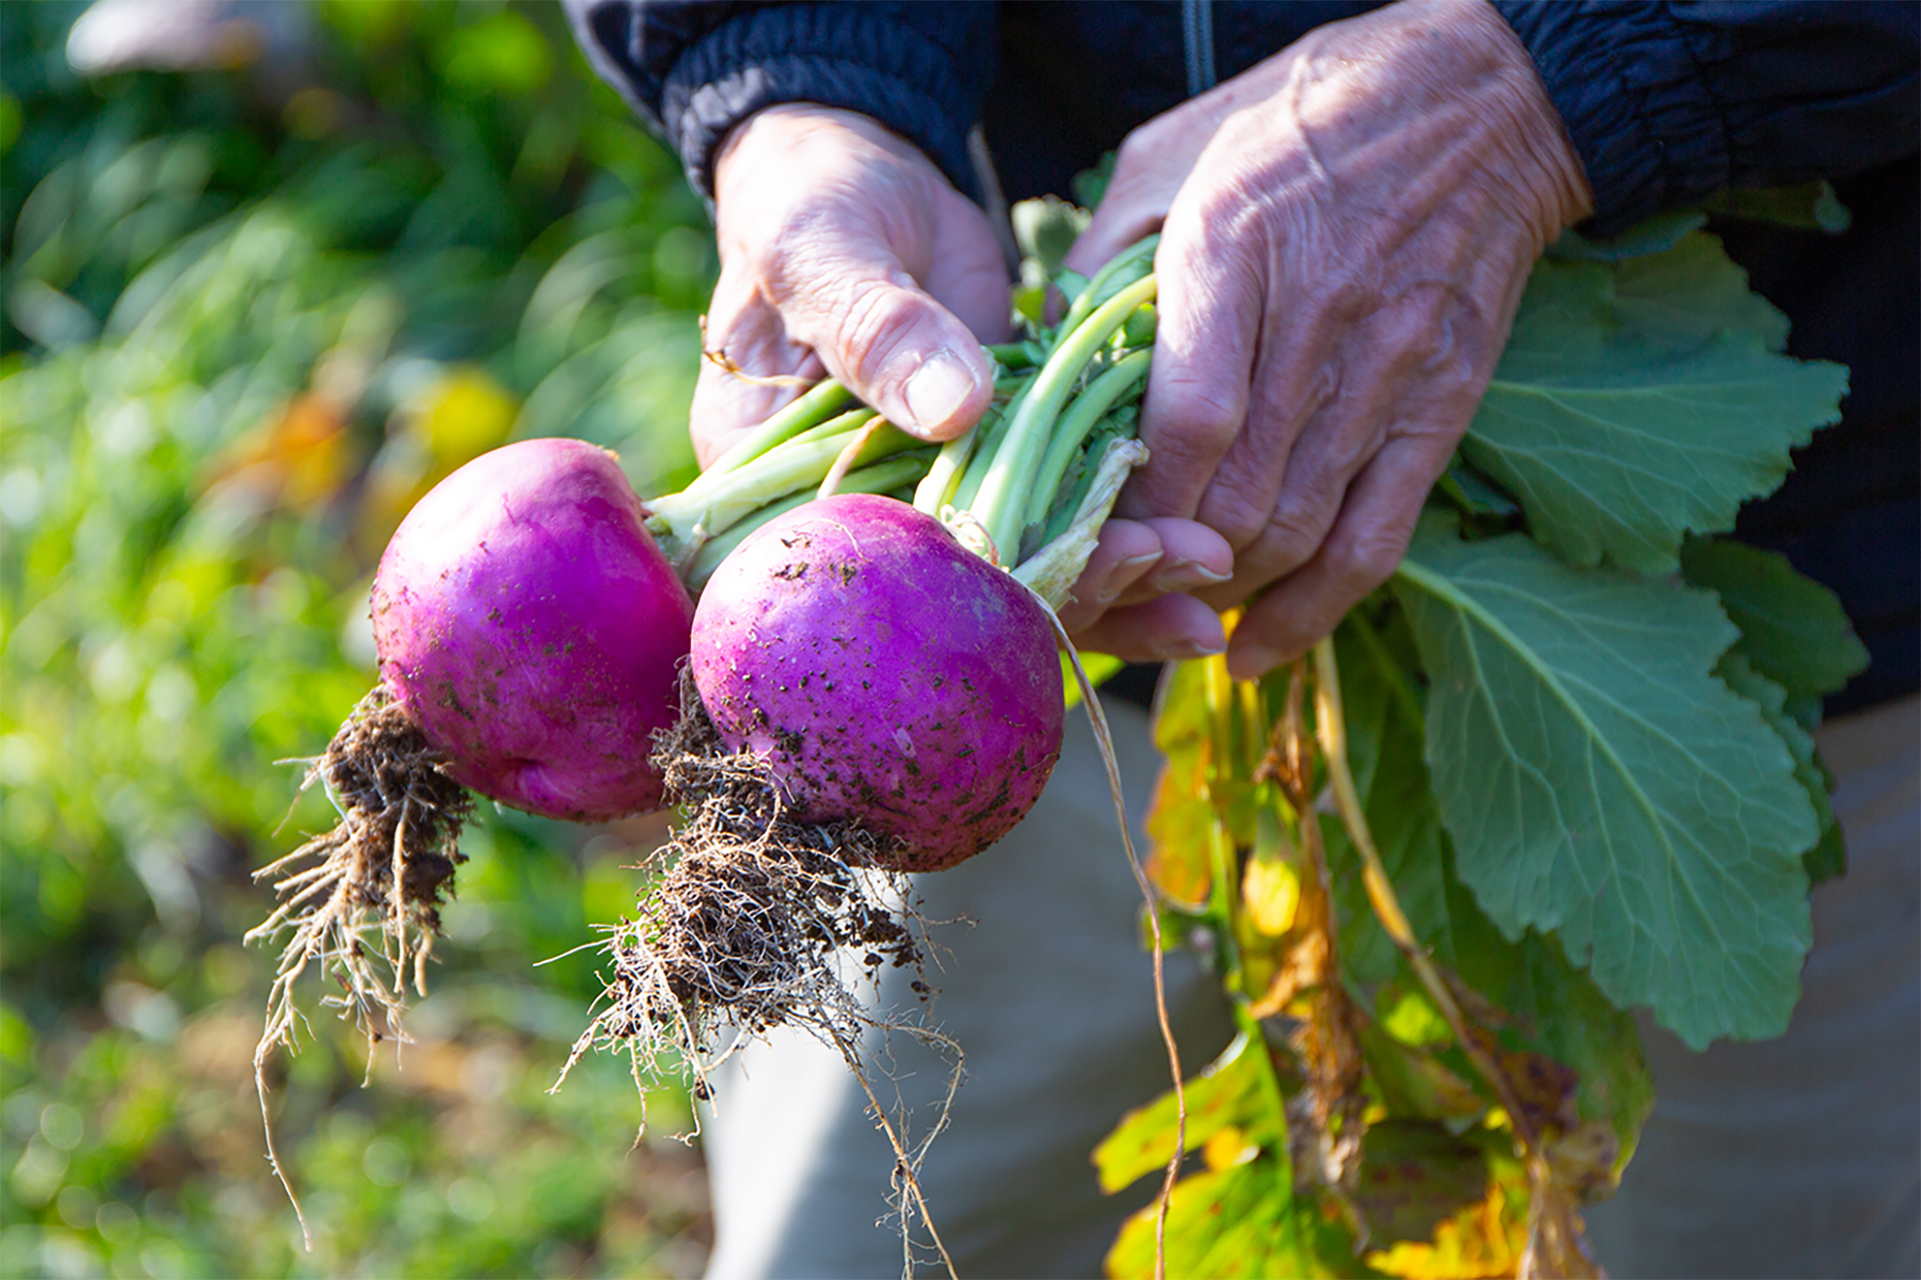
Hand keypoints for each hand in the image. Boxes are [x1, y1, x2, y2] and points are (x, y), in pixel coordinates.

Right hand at [701, 105, 1233, 661]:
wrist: (855, 176)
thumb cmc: (807, 205)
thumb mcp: (822, 252)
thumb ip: (877, 326)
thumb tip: (955, 410)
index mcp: (778, 497)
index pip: (866, 581)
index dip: (956, 594)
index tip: (1045, 579)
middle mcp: (860, 523)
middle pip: (962, 596)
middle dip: (1070, 591)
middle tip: (1167, 561)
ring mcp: (935, 504)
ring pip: (1026, 575)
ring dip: (1119, 582)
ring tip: (1207, 568)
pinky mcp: (1000, 473)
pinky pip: (1062, 522)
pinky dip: (1128, 541)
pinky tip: (1202, 560)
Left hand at [1063, 0, 1591, 676]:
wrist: (1488, 97)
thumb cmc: (1310, 115)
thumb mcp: (1177, 146)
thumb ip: (1105, 249)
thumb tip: (1046, 339)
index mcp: (1236, 249)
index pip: (1186, 421)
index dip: (1135, 502)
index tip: (1089, 530)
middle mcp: (1317, 321)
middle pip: (1234, 498)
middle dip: (1166, 562)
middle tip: (1113, 586)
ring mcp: (1390, 373)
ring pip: (1297, 532)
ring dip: (1226, 591)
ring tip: (1169, 610)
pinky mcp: (1443, 408)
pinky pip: (1376, 539)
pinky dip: (1313, 611)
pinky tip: (1256, 647)